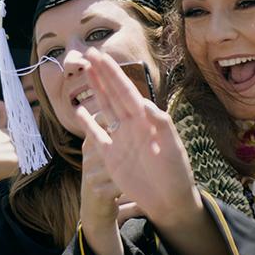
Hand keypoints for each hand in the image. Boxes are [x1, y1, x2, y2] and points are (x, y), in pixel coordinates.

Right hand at [76, 50, 202, 223]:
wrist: (169, 201)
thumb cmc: (176, 174)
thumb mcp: (172, 148)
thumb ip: (160, 124)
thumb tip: (145, 103)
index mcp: (145, 120)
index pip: (125, 91)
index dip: (112, 73)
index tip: (100, 56)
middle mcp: (131, 125)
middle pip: (113, 94)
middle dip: (101, 74)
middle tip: (88, 54)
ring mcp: (120, 139)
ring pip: (104, 108)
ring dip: (95, 90)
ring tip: (85, 72)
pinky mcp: (111, 157)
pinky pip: (96, 136)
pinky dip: (87, 124)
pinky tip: (79, 111)